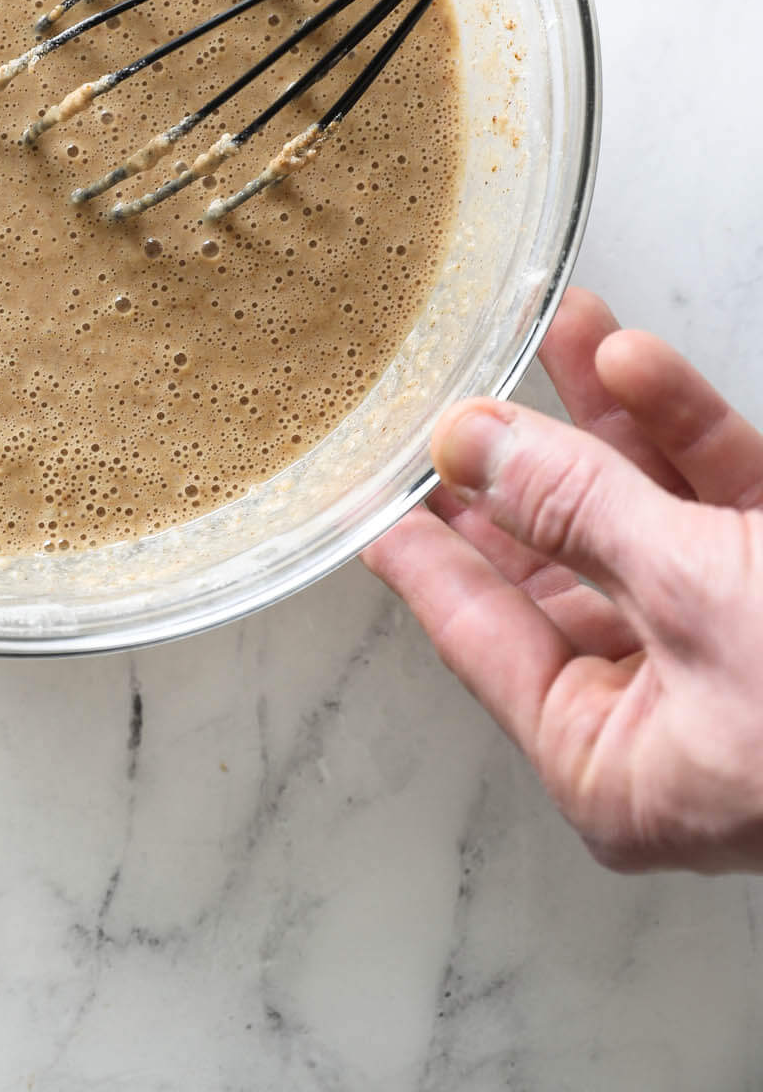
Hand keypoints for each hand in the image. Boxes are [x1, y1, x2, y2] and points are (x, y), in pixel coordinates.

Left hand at [363, 287, 762, 872]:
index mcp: (619, 767)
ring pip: (647, 515)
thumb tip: (472, 446)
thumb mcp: (695, 596)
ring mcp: (742, 650)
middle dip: (520, 458)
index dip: (423, 553)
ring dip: (603, 419)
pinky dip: (686, 429)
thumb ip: (578, 511)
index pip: (484, 639)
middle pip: (561, 564)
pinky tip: (635, 361)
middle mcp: (674, 715)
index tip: (365, 494)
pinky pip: (726, 501)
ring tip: (552, 323)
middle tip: (461, 382)